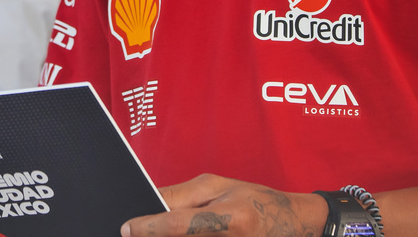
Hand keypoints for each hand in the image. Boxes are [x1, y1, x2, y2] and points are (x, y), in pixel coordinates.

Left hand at [122, 174, 326, 236]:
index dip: (149, 228)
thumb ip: (183, 196)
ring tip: (154, 230)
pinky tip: (169, 233)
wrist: (291, 225)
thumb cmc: (255, 200)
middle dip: (153, 235)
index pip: (179, 225)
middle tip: (136, 231)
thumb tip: (150, 202)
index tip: (126, 229)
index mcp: (230, 219)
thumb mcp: (219, 186)